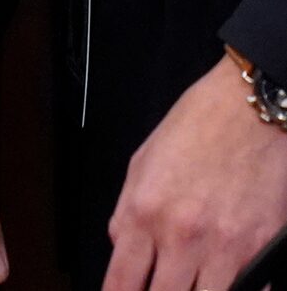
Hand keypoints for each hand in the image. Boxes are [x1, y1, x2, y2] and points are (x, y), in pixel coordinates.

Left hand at [101, 54, 286, 290]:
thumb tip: (122, 252)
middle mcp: (182, 237)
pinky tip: (227, 281)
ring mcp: (225, 249)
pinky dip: (238, 290)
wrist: (251, 110)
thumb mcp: (141, 165)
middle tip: (160, 285)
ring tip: (191, 283)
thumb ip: (128, 215)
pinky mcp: (262, 251)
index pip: (121, 281)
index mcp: (144, 213)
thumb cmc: (198, 128)